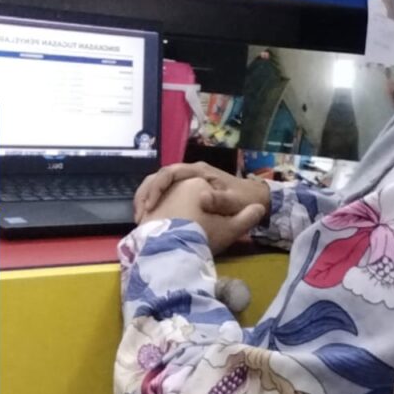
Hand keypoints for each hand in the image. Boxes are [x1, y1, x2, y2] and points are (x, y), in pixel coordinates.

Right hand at [141, 177, 266, 254]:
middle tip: (140, 216)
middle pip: (159, 177)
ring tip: (140, 220)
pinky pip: (163, 195)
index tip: (151, 206)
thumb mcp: (235, 202)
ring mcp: (185, 182)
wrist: (253, 198)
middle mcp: (189, 174)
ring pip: (158, 185)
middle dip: (146, 195)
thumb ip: (221, 200)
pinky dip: (154, 206)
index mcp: (199, 172)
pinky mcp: (183, 192)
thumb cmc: (243, 199)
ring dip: (146, 200)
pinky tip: (150, 221)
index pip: (170, 172)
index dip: (158, 187)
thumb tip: (201, 198)